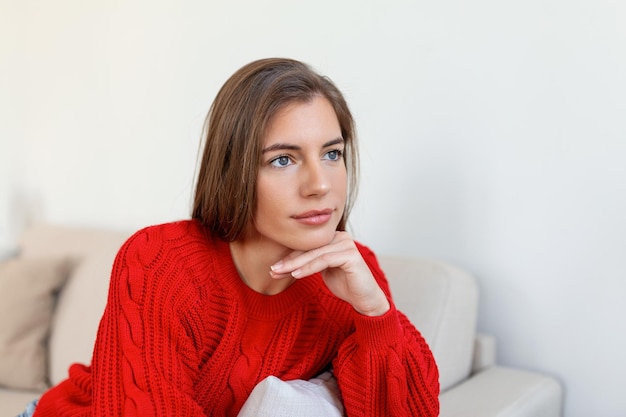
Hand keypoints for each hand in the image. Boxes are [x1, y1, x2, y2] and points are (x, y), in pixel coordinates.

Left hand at [270, 232, 389, 315]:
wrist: (365, 299)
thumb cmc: (345, 285)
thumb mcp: (323, 271)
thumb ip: (310, 261)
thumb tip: (284, 261)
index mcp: (334, 238)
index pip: (308, 246)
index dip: (290, 256)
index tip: (274, 267)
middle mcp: (341, 237)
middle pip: (310, 248)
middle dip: (289, 260)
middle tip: (273, 269)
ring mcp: (347, 244)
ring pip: (315, 254)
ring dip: (295, 264)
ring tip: (280, 272)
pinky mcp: (351, 255)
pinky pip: (324, 260)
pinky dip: (308, 268)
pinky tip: (295, 275)